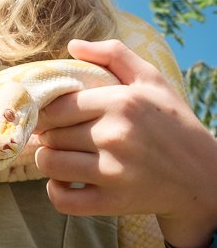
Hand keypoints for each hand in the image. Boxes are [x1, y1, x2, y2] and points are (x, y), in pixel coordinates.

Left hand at [34, 38, 216, 246]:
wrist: (202, 175)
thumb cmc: (173, 124)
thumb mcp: (152, 81)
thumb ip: (114, 55)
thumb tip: (73, 45)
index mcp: (121, 102)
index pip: (56, 107)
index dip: (46, 112)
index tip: (51, 117)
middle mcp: (114, 136)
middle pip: (51, 135)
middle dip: (48, 135)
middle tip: (58, 136)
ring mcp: (112, 172)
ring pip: (50, 164)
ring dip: (49, 161)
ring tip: (62, 156)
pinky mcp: (112, 202)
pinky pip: (62, 200)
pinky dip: (55, 191)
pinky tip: (65, 181)